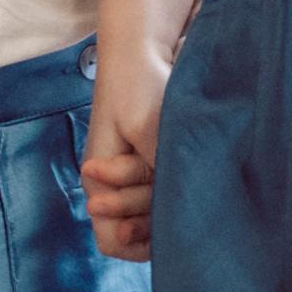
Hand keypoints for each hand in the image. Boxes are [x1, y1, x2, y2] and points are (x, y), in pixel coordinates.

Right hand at [79, 40, 171, 262]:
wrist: (143, 51)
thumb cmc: (138, 84)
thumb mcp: (148, 127)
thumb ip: (158, 170)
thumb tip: (180, 203)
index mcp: (99, 180)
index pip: (110, 240)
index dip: (133, 238)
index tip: (154, 217)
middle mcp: (114, 185)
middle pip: (136, 230)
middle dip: (153, 213)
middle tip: (161, 171)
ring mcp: (136, 176)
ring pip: (154, 214)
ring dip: (167, 198)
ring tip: (175, 161)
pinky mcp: (155, 164)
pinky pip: (167, 195)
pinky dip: (178, 188)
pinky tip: (192, 170)